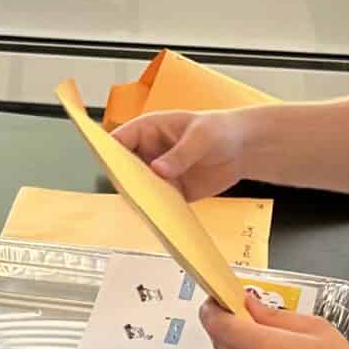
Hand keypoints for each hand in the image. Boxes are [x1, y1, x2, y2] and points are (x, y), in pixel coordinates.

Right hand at [114, 109, 248, 200]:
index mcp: (147, 130)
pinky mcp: (170, 191)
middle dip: (124, 180)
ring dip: (140, 199)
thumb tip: (157, 169)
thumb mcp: (200, 138)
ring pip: (139, 189)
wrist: (241, 150)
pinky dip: (157, 211)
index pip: (119, 140)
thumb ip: (180, 154)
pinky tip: (160, 218)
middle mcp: (147, 153)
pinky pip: (158, 203)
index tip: (107, 166)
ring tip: (144, 208)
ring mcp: (157, 174)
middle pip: (123, 168)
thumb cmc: (218, 131)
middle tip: (128, 192)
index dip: (108, 152)